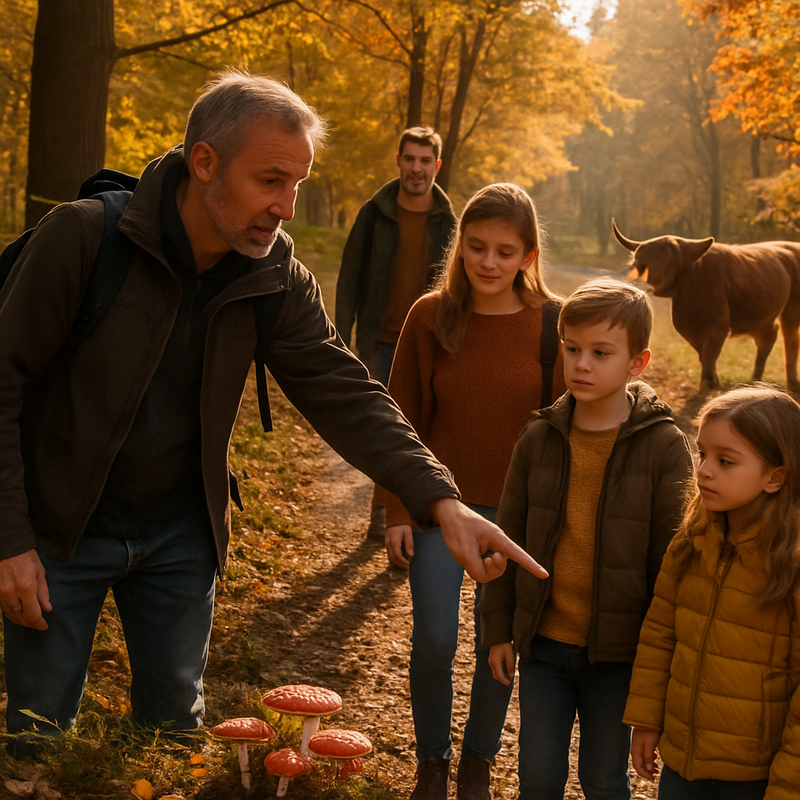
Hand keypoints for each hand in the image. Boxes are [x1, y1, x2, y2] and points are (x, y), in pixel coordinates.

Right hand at [0, 550, 50, 629]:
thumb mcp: (40, 572)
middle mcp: (11, 593)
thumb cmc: (26, 557)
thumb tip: (47, 608)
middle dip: (29, 623)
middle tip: (37, 626)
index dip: (38, 623)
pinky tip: (16, 614)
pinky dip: (10, 613)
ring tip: (28, 623)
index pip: (33, 613)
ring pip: (9, 613)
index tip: (44, 626)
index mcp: (26, 587)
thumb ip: (43, 592)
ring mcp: (0, 593)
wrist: (7, 546)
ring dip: (19, 620)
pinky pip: (2, 607)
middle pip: (20, 616)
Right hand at [386, 524, 412, 568]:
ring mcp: (386, 544)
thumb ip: (409, 543)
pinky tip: (400, 559)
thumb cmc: (402, 525)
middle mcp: (388, 544)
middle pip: (392, 558)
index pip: (397, 556)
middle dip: (400, 564)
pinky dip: (394, 558)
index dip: (403, 562)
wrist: (394, 517)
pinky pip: (389, 554)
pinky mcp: (386, 543)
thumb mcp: (408, 533)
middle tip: (407, 567)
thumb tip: (411, 555)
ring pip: (390, 557)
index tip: (409, 564)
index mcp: (394, 541)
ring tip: (404, 564)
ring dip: (397, 562)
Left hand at [431, 498, 547, 582]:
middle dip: (490, 568)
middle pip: (500, 567)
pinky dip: (474, 566)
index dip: (531, 565)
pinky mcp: (483, 554)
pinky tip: (467, 554)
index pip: (518, 554)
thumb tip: (483, 577)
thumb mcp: (464, 550)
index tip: (544, 575)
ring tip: (469, 553)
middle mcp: (498, 544)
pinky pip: (481, 568)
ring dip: (478, 567)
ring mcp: (491, 549)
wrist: (450, 514)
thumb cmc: (458, 528)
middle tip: (483, 558)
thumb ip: (475, 567)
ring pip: (489, 571)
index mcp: (498, 538)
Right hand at [488, 643, 514, 685]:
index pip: (499, 675)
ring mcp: (491, 661)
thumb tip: (511, 675)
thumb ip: (510, 664)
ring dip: (501, 676)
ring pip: (495, 672)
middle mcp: (491, 662)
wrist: (497, 636)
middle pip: (496, 675)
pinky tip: (506, 671)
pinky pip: (496, 669)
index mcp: (495, 662)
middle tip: (509, 682)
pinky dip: (500, 672)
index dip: (504, 680)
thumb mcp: (509, 653)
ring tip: (509, 677)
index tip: (509, 684)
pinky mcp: (492, 660)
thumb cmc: (504, 644)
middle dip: (502, 679)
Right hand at [630, 727, 659, 780]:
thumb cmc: (649, 731)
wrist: (647, 719)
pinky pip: (644, 755)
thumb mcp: (650, 745)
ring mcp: (638, 747)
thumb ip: (648, 757)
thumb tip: (649, 769)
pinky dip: (650, 760)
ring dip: (649, 766)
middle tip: (656, 774)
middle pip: (640, 765)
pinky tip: (655, 758)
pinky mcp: (642, 744)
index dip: (645, 775)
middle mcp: (635, 750)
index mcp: (636, 751)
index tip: (653, 778)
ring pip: (642, 761)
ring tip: (656, 768)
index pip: (638, 767)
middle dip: (647, 772)